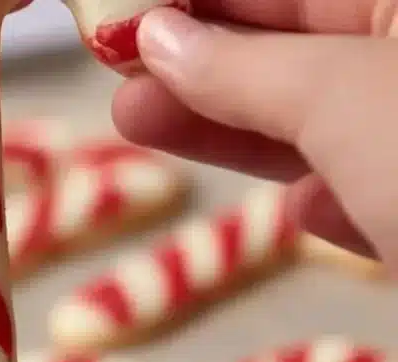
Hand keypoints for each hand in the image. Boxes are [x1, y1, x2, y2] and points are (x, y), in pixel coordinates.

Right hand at [112, 2, 397, 268]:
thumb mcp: (344, 99)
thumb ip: (245, 68)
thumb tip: (160, 39)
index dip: (203, 2)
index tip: (131, 19)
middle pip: (302, 51)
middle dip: (204, 65)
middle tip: (122, 70)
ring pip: (328, 124)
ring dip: (234, 131)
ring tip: (136, 118)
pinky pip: (373, 189)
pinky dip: (326, 193)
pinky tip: (305, 207)